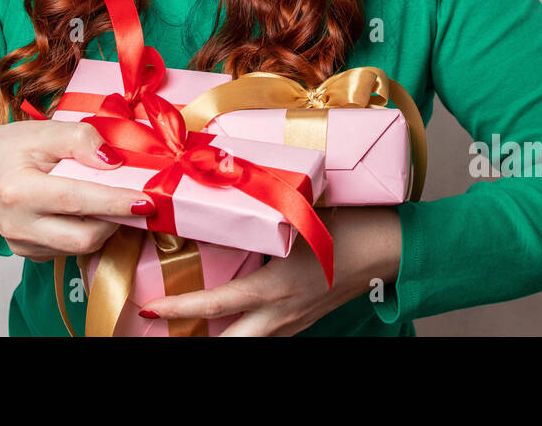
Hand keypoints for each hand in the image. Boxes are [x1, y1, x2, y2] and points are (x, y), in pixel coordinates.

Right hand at [0, 120, 155, 261]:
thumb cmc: (11, 148)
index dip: (114, 202)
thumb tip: (114, 161)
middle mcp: (18, 225)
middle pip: (83, 237)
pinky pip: (68, 250)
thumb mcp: (44, 131)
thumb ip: (81, 139)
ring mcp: (21, 244)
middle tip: (133, 200)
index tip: (146, 202)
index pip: (76, 201)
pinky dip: (86, 232)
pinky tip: (88, 212)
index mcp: (19, 191)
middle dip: (116, 221)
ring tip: (110, 202)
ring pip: (80, 248)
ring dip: (104, 227)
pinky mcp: (28, 253)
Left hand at [136, 206, 401, 335]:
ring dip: (219, 335)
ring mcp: (294, 321)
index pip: (215, 305)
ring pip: (247, 342)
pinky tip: (233, 318)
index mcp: (273, 289)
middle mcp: (280, 314)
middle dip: (194, 339)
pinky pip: (266, 335)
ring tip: (188, 325)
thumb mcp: (299, 219)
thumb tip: (225, 199)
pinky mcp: (304, 319)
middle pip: (228, 343)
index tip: (152, 308)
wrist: (389, 249)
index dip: (179, 308)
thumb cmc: (348, 229)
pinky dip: (243, 331)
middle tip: (163, 327)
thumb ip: (261, 214)